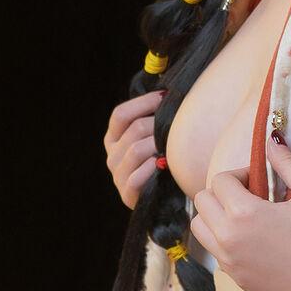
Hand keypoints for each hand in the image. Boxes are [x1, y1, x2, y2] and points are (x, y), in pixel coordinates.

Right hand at [103, 89, 164, 207]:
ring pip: (137, 150)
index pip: (120, 114)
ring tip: (173, 146)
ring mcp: (117, 175)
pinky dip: (152, 169)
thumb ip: (152, 118)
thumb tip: (168, 92)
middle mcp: (112, 156)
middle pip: (134, 129)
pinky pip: (138, 176)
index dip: (143, 103)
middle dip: (158, 124)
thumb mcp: (152, 138)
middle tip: (178, 124)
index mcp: (113, 138)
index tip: (165, 97)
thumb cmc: (162, 162)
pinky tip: (165, 166)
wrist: (165, 197)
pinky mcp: (127, 194)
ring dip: (158, 145)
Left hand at [189, 136, 290, 290]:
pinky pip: (214, 251)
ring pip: (200, 228)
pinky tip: (251, 240)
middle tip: (250, 196)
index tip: (260, 181)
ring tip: (243, 217)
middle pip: (202, 201)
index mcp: (243, 212)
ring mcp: (228, 261)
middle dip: (223, 192)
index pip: (221, 180)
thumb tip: (271, 140)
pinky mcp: (235, 278)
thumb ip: (287, 163)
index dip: (240, 174)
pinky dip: (223, 240)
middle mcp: (227, 237)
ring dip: (215, 216)